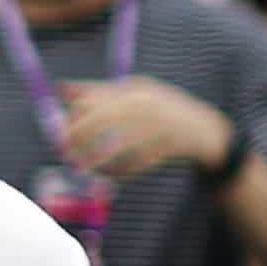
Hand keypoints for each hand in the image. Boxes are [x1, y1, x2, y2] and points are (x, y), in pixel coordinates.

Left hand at [59, 78, 232, 181]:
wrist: (206, 131)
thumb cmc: (161, 111)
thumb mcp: (133, 94)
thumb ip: (97, 91)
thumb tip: (60, 88)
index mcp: (134, 89)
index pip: (95, 99)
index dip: (74, 118)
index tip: (61, 134)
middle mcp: (146, 104)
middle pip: (103, 118)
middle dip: (79, 136)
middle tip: (65, 153)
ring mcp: (159, 125)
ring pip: (120, 143)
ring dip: (97, 159)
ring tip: (81, 169)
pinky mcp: (169, 146)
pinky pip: (138, 161)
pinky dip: (121, 171)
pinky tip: (110, 177)